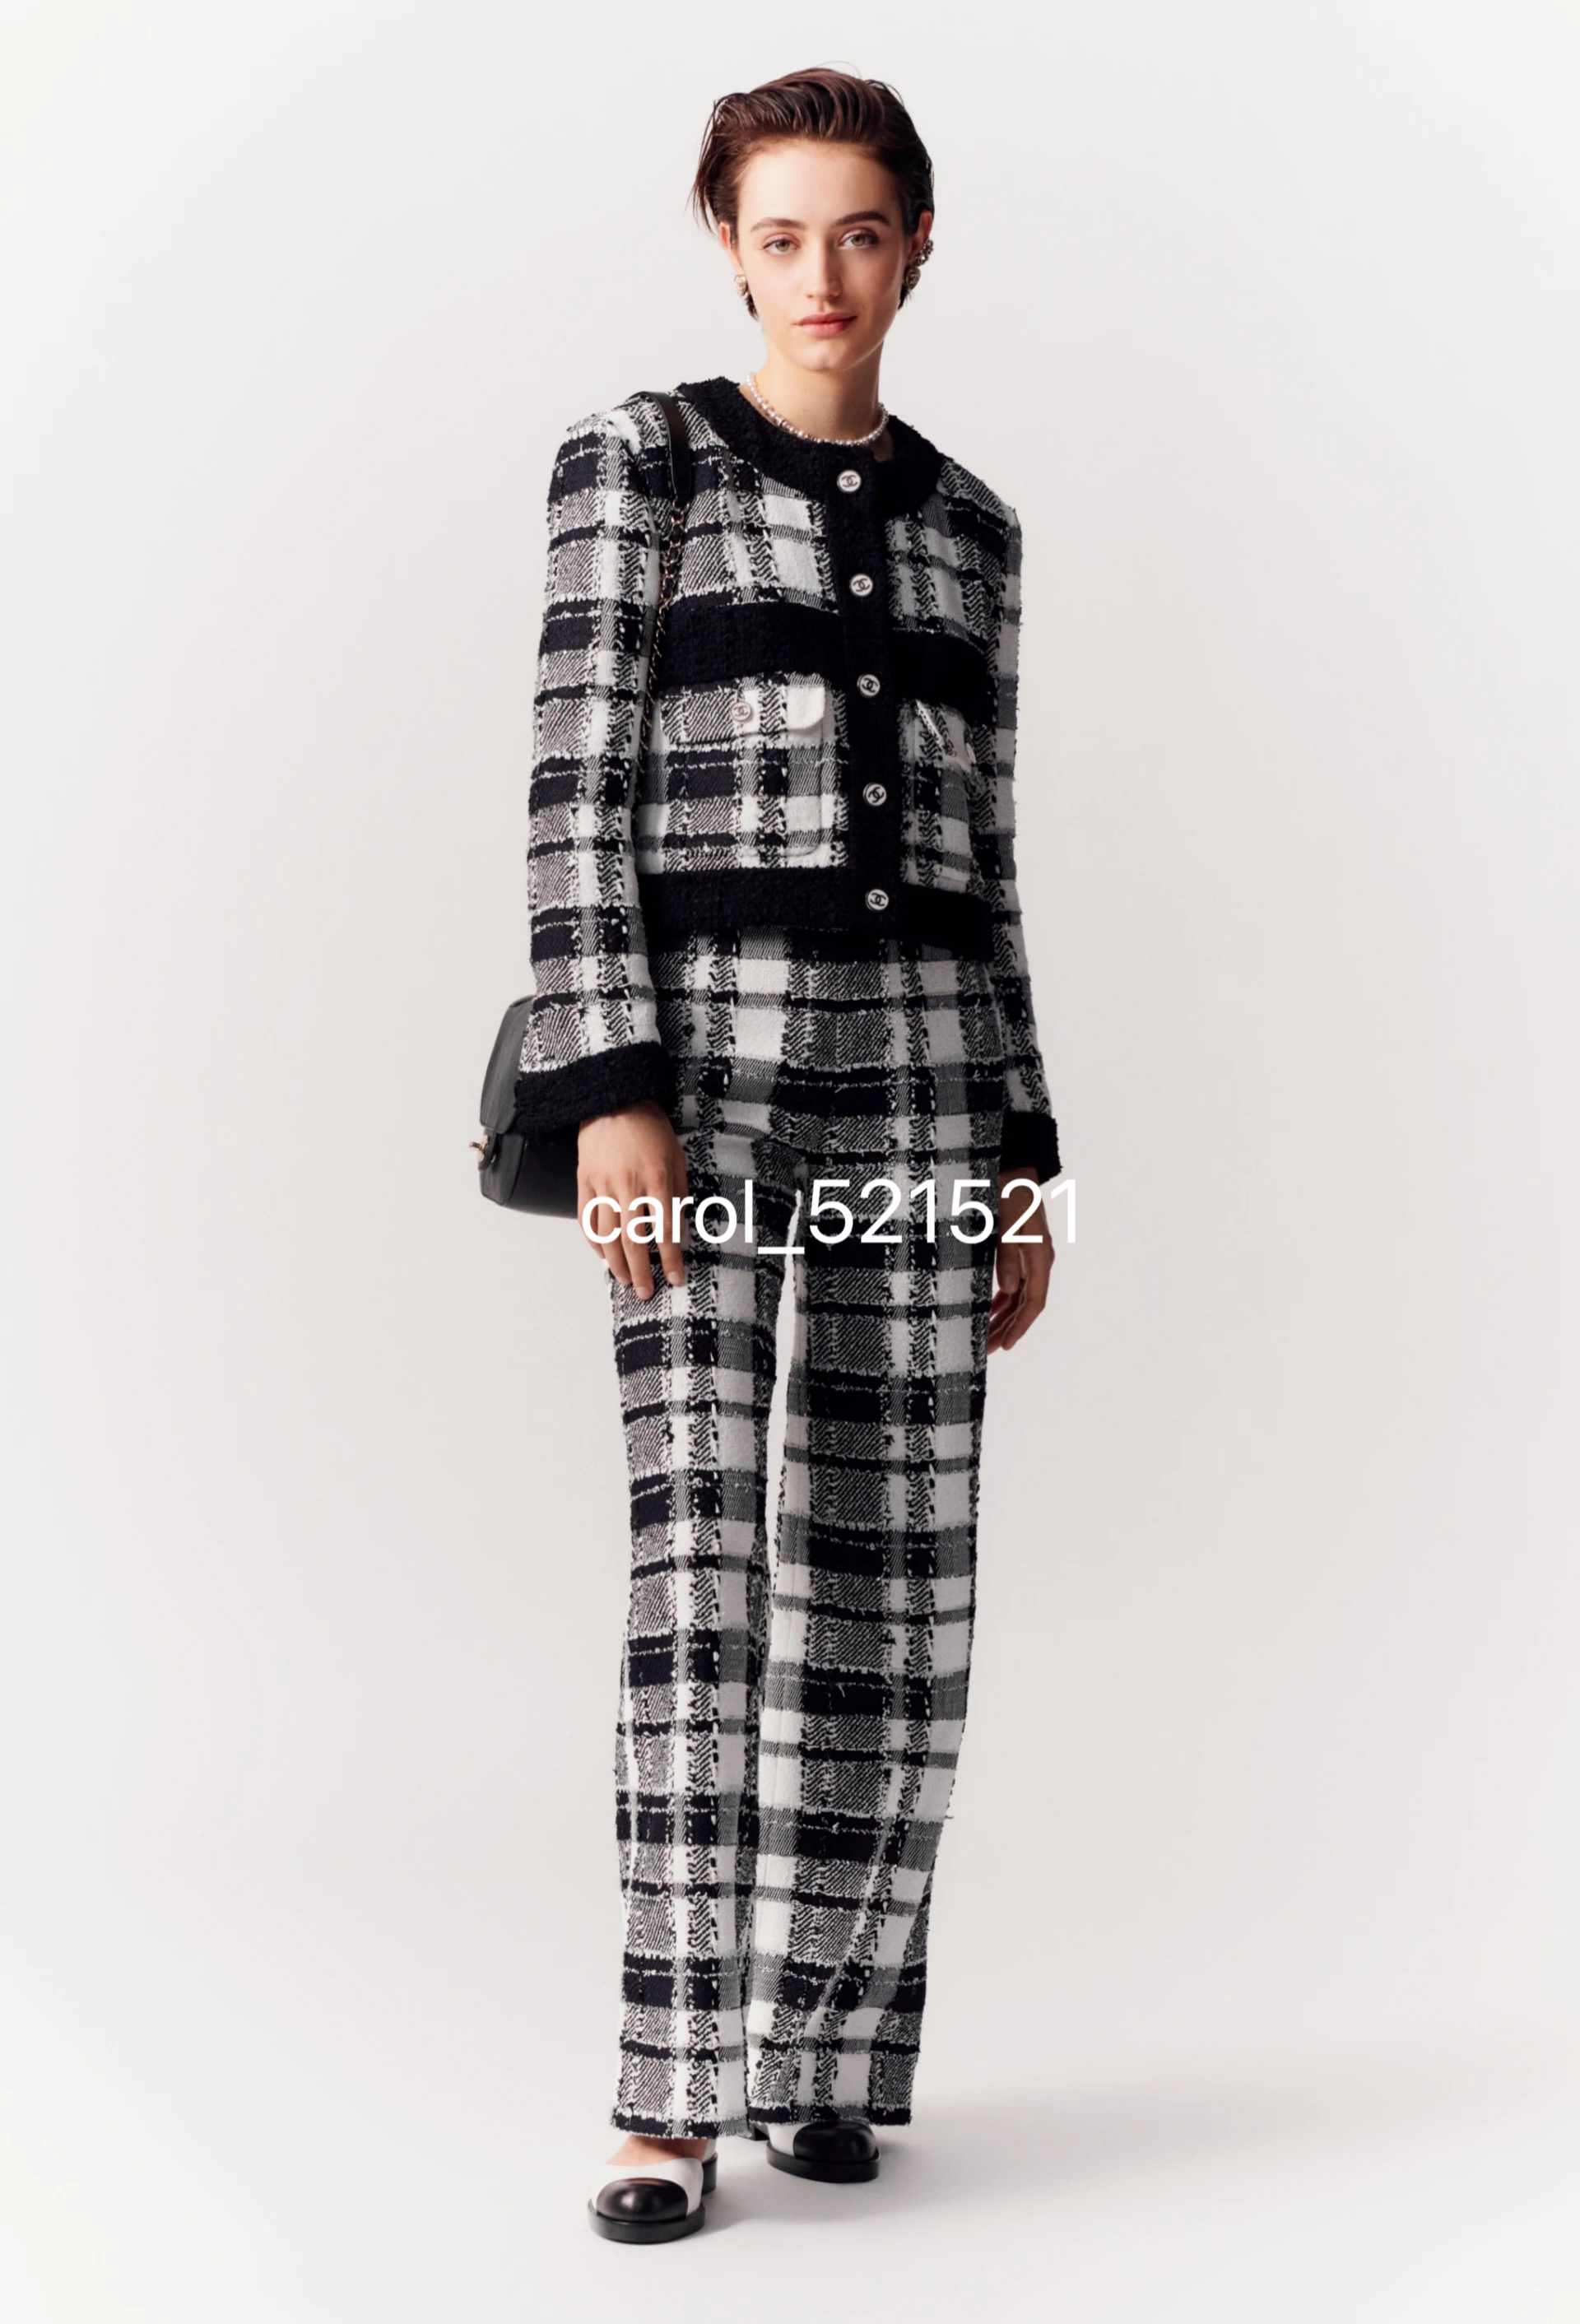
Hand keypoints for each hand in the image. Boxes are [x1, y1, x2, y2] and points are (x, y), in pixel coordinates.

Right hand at [577, 1100, 688, 1297]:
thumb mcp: (677, 1157)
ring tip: (624, 1280)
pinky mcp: (583, 1181)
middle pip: (633, 1241)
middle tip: (645, 1292)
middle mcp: (628, 1185)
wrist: (613, 1099)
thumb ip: (680, 1195)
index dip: (671, 1259)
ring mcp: (602, 1184)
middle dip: (640, 1271)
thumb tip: (682, 1232)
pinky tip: (602, 1255)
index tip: (676, 1279)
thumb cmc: (651, 1127)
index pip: (665, 1230)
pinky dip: (593, 1241)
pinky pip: (585, 1219)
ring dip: (615, 1263)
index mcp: (657, 1179)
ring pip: (606, 1236)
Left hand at [988, 1170, 1053, 1353]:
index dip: (1021, 1326)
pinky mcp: (1019, 1250)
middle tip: (988, 1350)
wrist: (1013, 1166)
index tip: (1006, 1345)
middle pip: (1027, 1304)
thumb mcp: (1005, 1222)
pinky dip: (1002, 1299)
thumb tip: (1007, 1291)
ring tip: (987, 1337)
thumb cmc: (1009, 1191)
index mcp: (1040, 1255)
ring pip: (1019, 1296)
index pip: (1034, 1301)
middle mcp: (1038, 1259)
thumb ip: (1007, 1256)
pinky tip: (990, 1310)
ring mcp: (1030, 1256)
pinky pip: (1014, 1283)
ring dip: (1004, 1317)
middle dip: (1008, 1328)